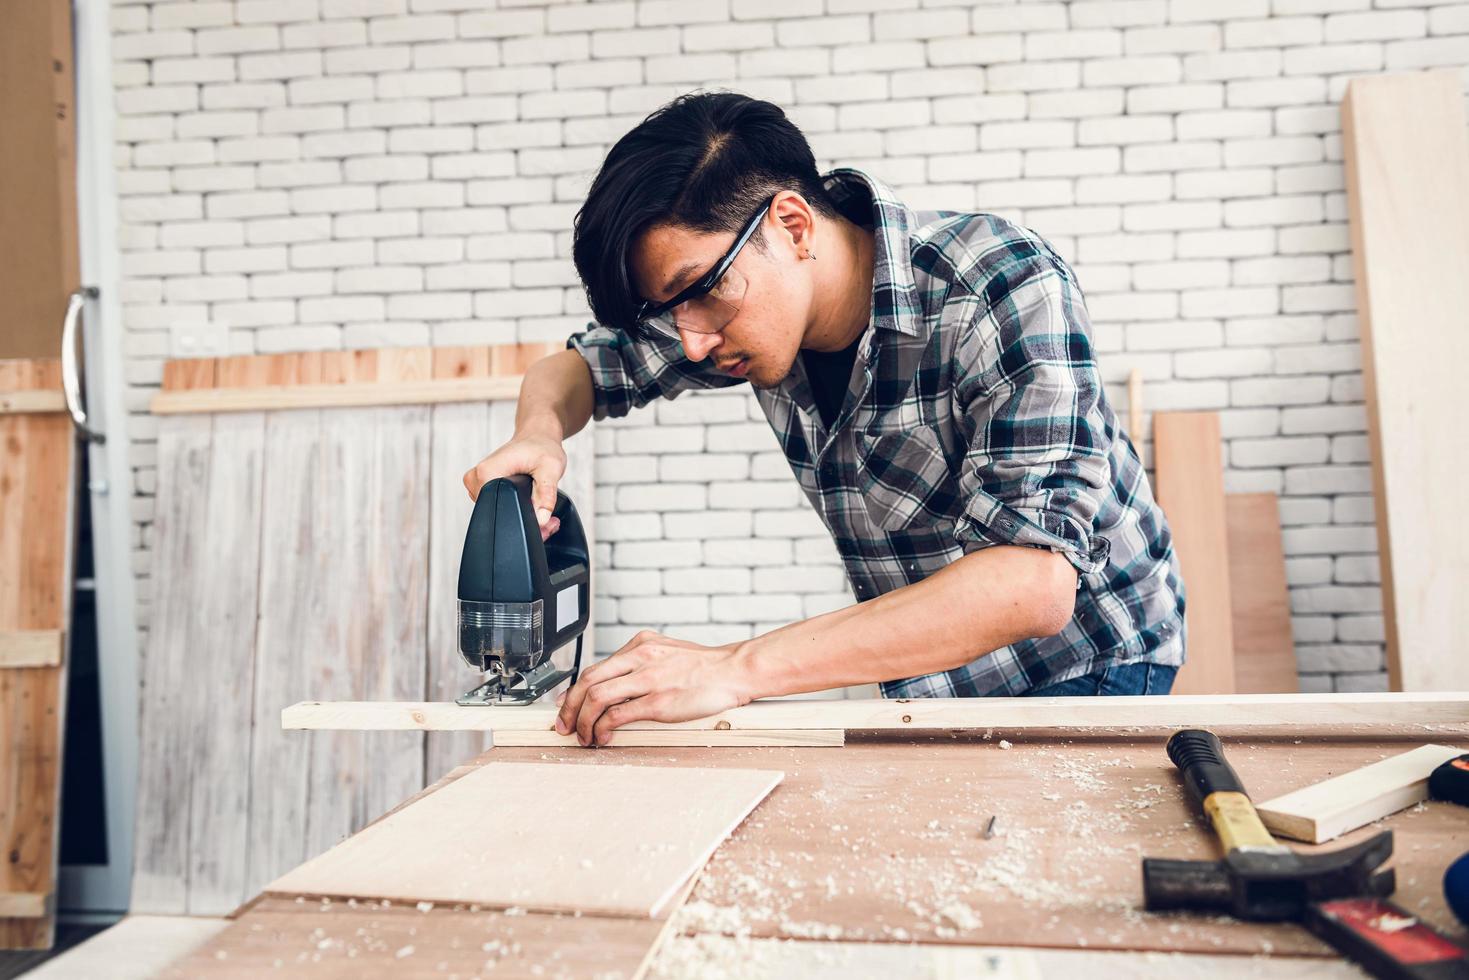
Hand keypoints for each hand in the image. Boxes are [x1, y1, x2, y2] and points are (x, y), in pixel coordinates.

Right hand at [462, 431, 565, 539]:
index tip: (544, 520)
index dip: (523, 520)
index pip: (499, 511)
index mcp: (487, 472)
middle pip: (498, 514)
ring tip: (541, 505)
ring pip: (498, 513)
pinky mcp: (482, 486)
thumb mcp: (551, 469)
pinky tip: (530, 501)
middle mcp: (477, 478)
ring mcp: (477, 483)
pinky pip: (496, 505)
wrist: (536, 436)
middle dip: (525, 521)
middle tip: (547, 516)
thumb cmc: (542, 447)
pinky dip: (514, 508)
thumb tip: (541, 520)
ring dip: (521, 515)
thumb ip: (546, 495)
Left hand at [553, 631, 753, 746]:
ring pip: (596, 698)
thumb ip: (642, 664)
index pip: (595, 667)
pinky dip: (602, 728)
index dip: (574, 691)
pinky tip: (603, 737)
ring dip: (583, 721)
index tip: (567, 706)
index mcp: (641, 644)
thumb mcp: (667, 652)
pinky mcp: (658, 701)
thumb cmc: (705, 667)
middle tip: (565, 725)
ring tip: (583, 736)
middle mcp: (640, 657)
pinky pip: (617, 715)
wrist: (734, 670)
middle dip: (570, 707)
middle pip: (588, 681)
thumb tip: (617, 686)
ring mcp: (648, 679)